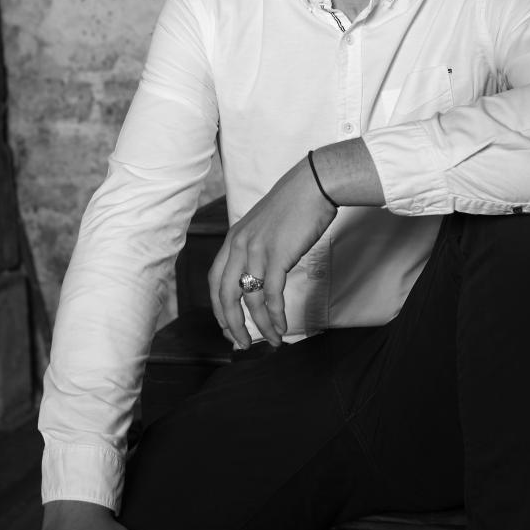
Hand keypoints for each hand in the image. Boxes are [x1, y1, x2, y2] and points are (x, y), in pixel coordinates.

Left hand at [208, 156, 336, 347]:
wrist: (313, 186)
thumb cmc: (294, 206)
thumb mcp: (264, 227)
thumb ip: (255, 249)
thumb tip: (258, 275)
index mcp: (233, 239)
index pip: (215, 281)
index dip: (219, 308)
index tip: (227, 327)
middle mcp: (239, 245)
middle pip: (226, 295)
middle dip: (232, 324)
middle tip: (241, 344)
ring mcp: (257, 250)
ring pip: (251, 299)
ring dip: (260, 325)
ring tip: (271, 341)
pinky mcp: (278, 256)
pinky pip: (272, 295)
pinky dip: (276, 315)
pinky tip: (282, 326)